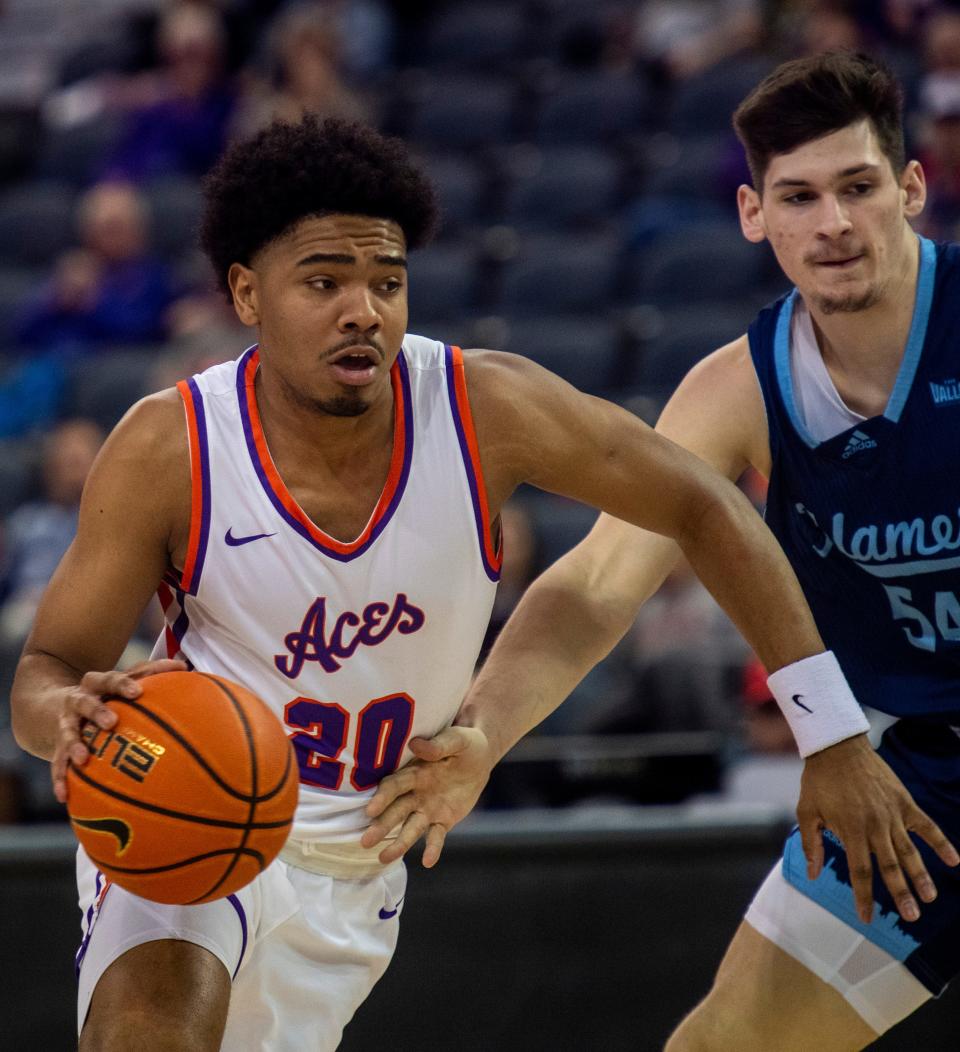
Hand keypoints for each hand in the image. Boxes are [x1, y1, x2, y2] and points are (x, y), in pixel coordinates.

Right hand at [52, 658, 186, 803]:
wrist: (56, 702)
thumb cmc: (106, 692)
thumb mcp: (124, 680)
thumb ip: (152, 672)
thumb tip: (183, 665)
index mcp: (97, 684)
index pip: (110, 680)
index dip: (122, 684)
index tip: (137, 692)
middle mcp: (78, 701)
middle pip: (85, 703)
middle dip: (97, 712)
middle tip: (112, 722)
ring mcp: (66, 723)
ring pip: (67, 733)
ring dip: (74, 745)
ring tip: (83, 760)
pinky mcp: (56, 745)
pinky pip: (57, 763)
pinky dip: (59, 779)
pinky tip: (64, 795)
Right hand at [362, 725, 494, 866]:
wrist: (480, 758)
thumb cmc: (464, 743)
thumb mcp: (457, 740)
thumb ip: (438, 745)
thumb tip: (416, 745)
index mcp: (415, 772)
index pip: (394, 786)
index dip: (383, 797)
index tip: (371, 810)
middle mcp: (416, 793)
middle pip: (396, 811)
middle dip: (381, 825)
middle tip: (365, 842)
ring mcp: (428, 809)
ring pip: (410, 828)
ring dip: (398, 843)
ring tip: (383, 859)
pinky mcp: (443, 820)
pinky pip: (437, 836)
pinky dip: (433, 848)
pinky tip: (428, 862)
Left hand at [798, 733, 959, 923]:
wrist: (837, 747)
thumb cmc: (819, 781)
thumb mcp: (806, 812)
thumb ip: (812, 844)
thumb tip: (812, 875)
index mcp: (850, 830)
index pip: (860, 871)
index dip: (864, 896)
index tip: (867, 918)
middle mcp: (874, 826)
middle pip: (890, 866)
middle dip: (901, 893)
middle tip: (911, 917)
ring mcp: (892, 814)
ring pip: (909, 851)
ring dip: (921, 875)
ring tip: (930, 897)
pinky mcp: (904, 802)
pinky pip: (926, 825)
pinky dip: (941, 843)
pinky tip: (955, 861)